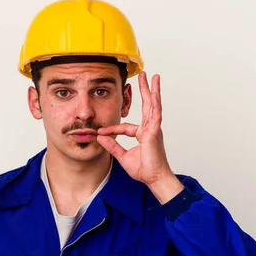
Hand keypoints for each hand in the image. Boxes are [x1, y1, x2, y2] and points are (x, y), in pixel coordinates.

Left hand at [97, 72, 183, 202]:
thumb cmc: (144, 170)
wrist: (153, 178)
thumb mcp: (122, 157)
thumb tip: (100, 137)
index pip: (125, 127)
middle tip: (144, 76)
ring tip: (153, 77)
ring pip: (153, 105)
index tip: (100, 133)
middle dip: (145, 90)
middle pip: (147, 106)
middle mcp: (150, 129)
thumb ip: (112, 146)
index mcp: (143, 135)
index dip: (112, 130)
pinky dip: (155, 102)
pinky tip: (154, 92)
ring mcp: (153, 129)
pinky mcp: (155, 132)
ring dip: (152, 90)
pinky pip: (155, 114)